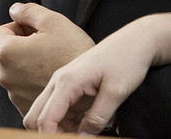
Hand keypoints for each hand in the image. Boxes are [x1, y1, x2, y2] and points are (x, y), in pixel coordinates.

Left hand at [0, 2, 94, 115]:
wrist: (90, 84)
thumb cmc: (73, 52)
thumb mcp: (53, 21)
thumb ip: (28, 11)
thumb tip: (14, 10)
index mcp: (8, 53)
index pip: (0, 32)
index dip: (19, 26)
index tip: (36, 30)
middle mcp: (6, 76)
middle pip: (7, 52)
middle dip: (22, 45)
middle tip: (46, 44)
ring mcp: (15, 94)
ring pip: (15, 71)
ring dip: (27, 64)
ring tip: (51, 61)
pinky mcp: (25, 107)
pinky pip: (23, 88)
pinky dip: (32, 82)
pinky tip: (51, 76)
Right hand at [23, 26, 155, 133]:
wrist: (135, 42)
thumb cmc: (127, 60)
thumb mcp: (116, 92)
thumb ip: (97, 118)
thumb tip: (82, 138)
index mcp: (67, 82)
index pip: (45, 119)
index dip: (51, 137)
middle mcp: (59, 82)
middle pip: (35, 117)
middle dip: (48, 133)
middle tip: (72, 138)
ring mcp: (63, 84)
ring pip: (46, 115)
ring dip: (57, 129)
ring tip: (82, 132)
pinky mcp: (71, 88)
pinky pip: (58, 112)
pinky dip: (65, 124)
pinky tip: (83, 127)